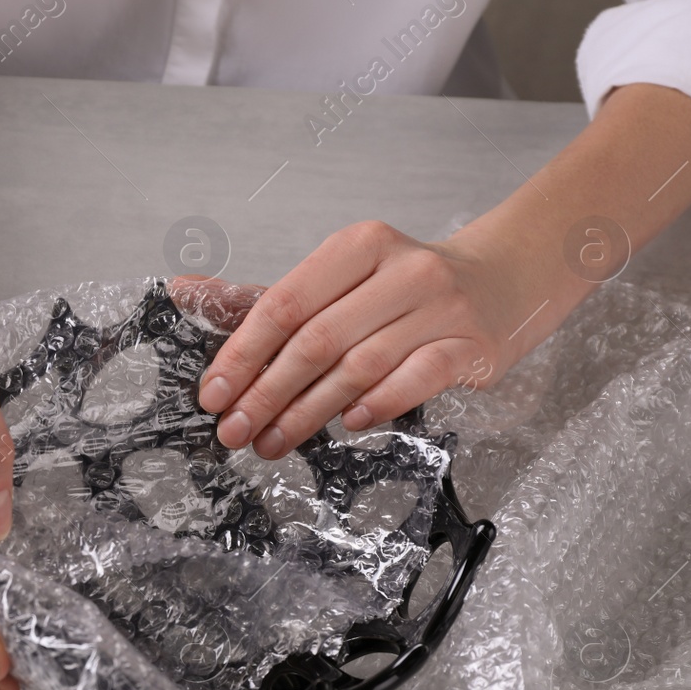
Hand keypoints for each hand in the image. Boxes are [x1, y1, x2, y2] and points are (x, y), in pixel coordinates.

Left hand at [184, 219, 584, 456]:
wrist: (506, 279)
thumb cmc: (405, 286)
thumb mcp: (340, 278)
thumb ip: (267, 296)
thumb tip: (184, 292)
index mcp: (357, 246)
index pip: (284, 303)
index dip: (242, 354)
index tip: (212, 395)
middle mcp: (402, 270)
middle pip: (316, 341)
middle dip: (266, 394)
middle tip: (234, 432)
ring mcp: (442, 307)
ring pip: (359, 367)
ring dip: (308, 413)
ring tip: (273, 443)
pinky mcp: (473, 345)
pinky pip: (417, 379)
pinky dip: (378, 404)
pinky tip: (347, 426)